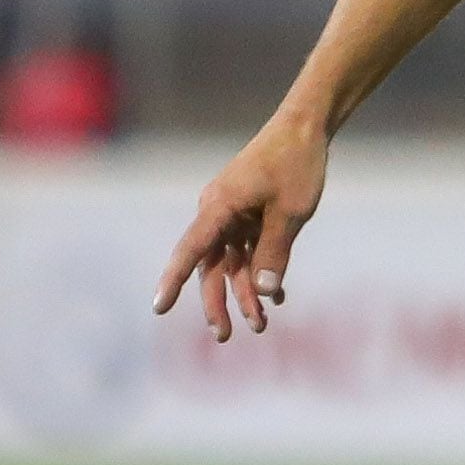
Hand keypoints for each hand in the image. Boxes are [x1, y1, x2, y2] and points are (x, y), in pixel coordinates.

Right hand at [154, 112, 331, 342]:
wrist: (305, 128)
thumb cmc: (296, 164)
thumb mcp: (291, 212)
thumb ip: (275, 252)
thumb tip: (263, 293)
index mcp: (219, 208)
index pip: (190, 251)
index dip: (173, 281)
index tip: (159, 307)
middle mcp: (218, 213)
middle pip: (210, 266)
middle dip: (218, 303)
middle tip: (224, 337)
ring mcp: (232, 214)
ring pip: (231, 263)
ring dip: (244, 293)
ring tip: (259, 325)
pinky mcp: (248, 215)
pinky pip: (247, 251)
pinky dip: (260, 272)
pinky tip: (276, 297)